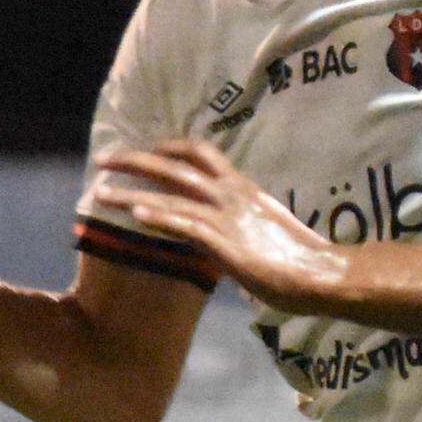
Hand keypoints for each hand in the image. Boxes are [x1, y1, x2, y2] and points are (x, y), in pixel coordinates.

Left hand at [83, 137, 332, 306]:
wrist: (320, 274)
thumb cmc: (299, 259)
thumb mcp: (264, 229)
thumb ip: (239, 223)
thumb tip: (218, 232)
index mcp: (243, 188)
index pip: (202, 154)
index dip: (170, 148)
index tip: (148, 149)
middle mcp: (232, 194)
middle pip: (176, 166)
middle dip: (136, 160)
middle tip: (105, 159)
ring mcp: (227, 217)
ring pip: (170, 196)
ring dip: (131, 193)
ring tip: (100, 194)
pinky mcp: (225, 243)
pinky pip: (185, 224)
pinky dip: (158, 217)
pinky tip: (134, 215)